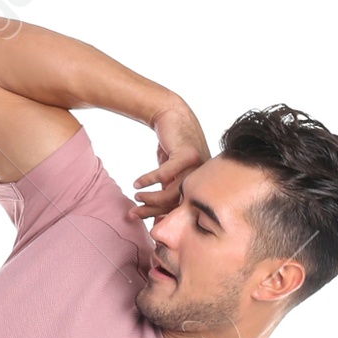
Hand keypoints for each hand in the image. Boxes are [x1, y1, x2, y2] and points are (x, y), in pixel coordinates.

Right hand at [132, 99, 209, 219]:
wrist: (172, 114)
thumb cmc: (171, 145)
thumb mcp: (170, 172)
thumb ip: (167, 190)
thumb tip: (156, 216)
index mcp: (200, 184)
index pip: (182, 208)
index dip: (164, 217)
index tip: (147, 223)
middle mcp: (202, 177)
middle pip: (176, 204)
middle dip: (153, 211)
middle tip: (135, 213)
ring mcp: (196, 166)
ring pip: (171, 193)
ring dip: (150, 197)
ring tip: (136, 196)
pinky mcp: (187, 155)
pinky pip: (164, 174)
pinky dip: (148, 180)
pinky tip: (137, 182)